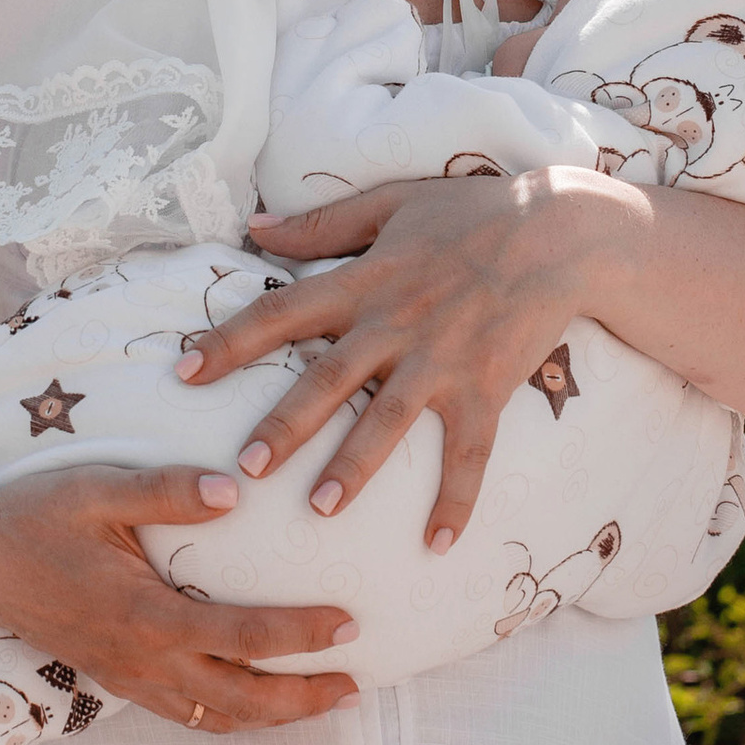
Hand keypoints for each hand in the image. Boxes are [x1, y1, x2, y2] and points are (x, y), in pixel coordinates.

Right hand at [0, 462, 358, 733]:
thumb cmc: (32, 517)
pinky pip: (182, 712)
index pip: (244, 635)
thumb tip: (235, 490)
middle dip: (304, 698)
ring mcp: (125, 676)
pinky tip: (248, 698)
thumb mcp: (97, 490)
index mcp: (146, 616)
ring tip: (318, 701)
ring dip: (270, 716)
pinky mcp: (112, 678)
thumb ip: (167, 491)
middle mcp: (141, 659)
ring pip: (213, 716)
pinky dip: (226, 715)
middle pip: (241, 699)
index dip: (302, 635)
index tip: (350, 623)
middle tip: (357, 683)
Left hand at [182, 169, 611, 552]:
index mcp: (365, 280)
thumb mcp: (392, 202)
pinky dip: (456, 498)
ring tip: (321, 509)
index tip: (182, 374)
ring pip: (390, 421)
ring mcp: (443, 360)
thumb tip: (253, 228)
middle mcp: (396, 324)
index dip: (228, 342)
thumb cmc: (474, 211)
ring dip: (355, 466)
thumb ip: (321, 223)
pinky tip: (437, 543)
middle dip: (285, 425)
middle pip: (328, 379)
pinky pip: (470, 453)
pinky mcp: (488, 387)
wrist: (562, 230)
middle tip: (245, 469)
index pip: (281, 312)